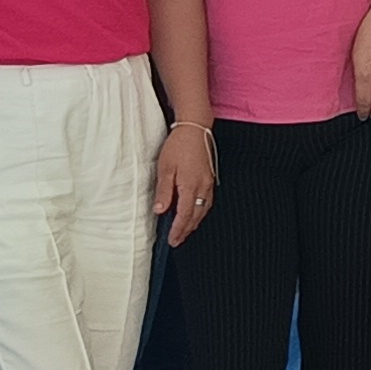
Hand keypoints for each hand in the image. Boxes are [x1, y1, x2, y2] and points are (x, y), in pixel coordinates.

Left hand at [155, 119, 217, 243]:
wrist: (195, 128)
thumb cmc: (178, 146)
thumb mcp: (165, 168)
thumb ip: (164, 191)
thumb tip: (160, 210)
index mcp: (190, 186)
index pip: (184, 214)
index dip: (178, 229)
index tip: (172, 240)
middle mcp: (203, 187)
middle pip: (196, 216)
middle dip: (186, 230)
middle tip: (177, 240)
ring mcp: (208, 183)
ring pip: (203, 209)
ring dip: (194, 222)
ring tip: (184, 230)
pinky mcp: (210, 178)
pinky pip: (207, 201)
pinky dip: (200, 211)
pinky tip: (195, 213)